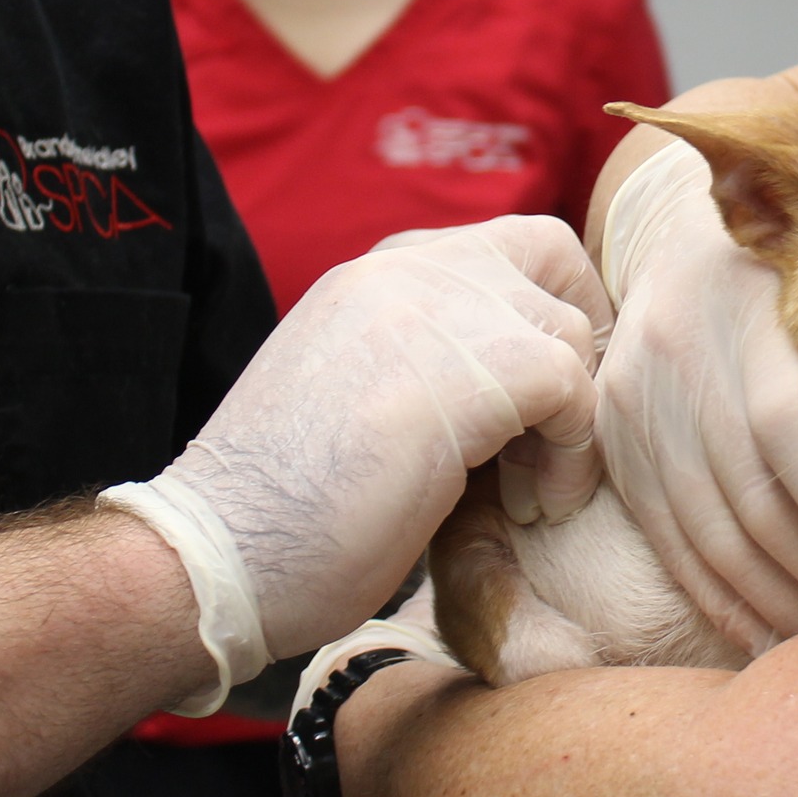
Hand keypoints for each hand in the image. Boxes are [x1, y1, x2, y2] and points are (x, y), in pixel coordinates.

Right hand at [106, 216, 607, 708]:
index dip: (538, 310)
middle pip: (549, 255)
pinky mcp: (466, 370)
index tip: (538, 397)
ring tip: (526, 492)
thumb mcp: (355, 392)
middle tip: (558, 428)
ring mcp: (432, 307)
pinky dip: (568, 455)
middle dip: (577, 340)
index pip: (498, 245)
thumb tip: (513, 390)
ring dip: (568, 417)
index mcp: (373, 274)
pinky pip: (571, 386)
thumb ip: (422, 361)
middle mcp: (402, 269)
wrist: (220, 550)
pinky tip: (530, 508)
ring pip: (567, 327)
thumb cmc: (282, 509)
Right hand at [592, 137, 797, 656]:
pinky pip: (670, 543)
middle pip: (752, 496)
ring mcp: (636, 403)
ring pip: (711, 533)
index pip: (788, 433)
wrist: (674, 246)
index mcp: (737, 311)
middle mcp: (678, 356)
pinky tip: (769, 633)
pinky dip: (721, 599)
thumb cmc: (782, 275)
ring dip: (778, 601)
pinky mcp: (612, 441)